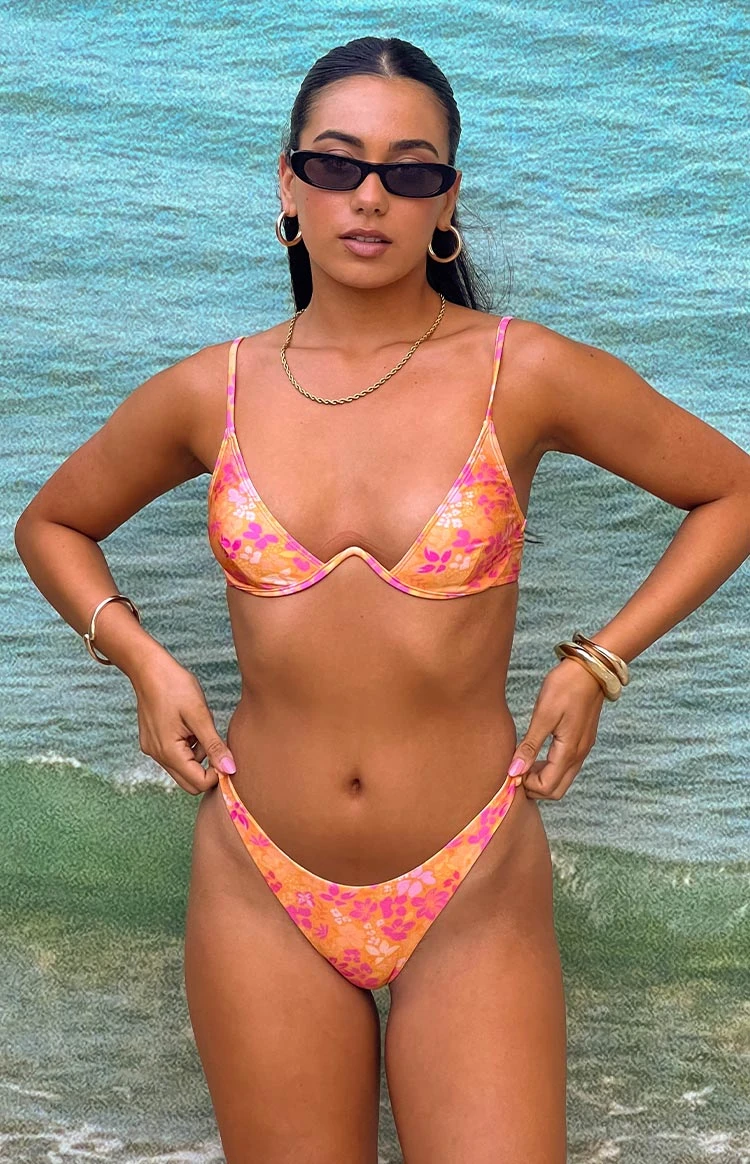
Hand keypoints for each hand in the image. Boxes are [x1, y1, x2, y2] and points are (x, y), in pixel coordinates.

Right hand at [129, 654, 235, 794]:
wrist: (149, 668)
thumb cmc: (175, 686)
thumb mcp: (200, 715)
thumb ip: (214, 745)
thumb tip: (230, 770)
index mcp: (169, 752)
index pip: (199, 783)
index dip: (217, 773)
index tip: (226, 753)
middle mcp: (158, 756)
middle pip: (190, 781)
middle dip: (206, 767)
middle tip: (213, 741)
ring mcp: (153, 750)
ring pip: (183, 768)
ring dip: (197, 755)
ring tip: (198, 727)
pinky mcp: (152, 742)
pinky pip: (174, 756)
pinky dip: (187, 747)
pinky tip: (188, 725)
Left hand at [507, 658, 605, 799]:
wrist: (590, 669)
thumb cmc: (565, 687)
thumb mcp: (543, 715)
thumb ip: (530, 746)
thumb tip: (514, 772)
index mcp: (569, 751)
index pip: (548, 788)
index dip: (527, 785)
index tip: (511, 771)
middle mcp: (579, 755)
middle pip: (557, 790)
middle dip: (535, 787)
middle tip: (516, 771)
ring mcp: (582, 749)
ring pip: (562, 779)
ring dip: (542, 778)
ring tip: (523, 762)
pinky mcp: (582, 741)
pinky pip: (566, 766)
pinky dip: (550, 768)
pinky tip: (536, 754)